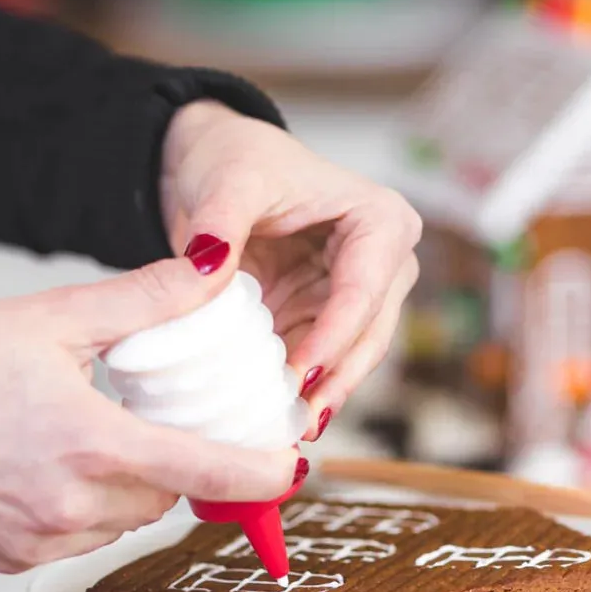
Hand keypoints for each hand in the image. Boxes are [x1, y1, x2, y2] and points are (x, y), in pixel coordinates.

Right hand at [0, 257, 299, 572]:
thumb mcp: (48, 320)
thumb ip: (142, 301)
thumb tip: (210, 272)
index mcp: (88, 443)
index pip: (203, 471)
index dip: (257, 473)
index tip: (289, 468)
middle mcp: (69, 505)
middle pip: (165, 495)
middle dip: (172, 461)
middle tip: (150, 417)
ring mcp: (37, 541)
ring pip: (124, 521)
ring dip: (129, 486)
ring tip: (90, 436)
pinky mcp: (10, 560)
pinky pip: (77, 541)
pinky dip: (83, 510)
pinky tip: (47, 469)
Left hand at [161, 100, 421, 439]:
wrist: (215, 167)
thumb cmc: (235, 160)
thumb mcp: (227, 183)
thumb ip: (217, 225)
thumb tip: (206, 265)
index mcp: (379, 220)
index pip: (364, 289)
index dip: (333, 336)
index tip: (298, 373)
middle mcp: (384, 261)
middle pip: (369, 334)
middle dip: (337, 379)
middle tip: (302, 422)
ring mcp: (357, 296)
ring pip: (351, 358)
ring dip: (322, 394)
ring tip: (290, 432)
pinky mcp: (324, 319)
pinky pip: (319, 362)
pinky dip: (300, 389)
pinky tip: (276, 419)